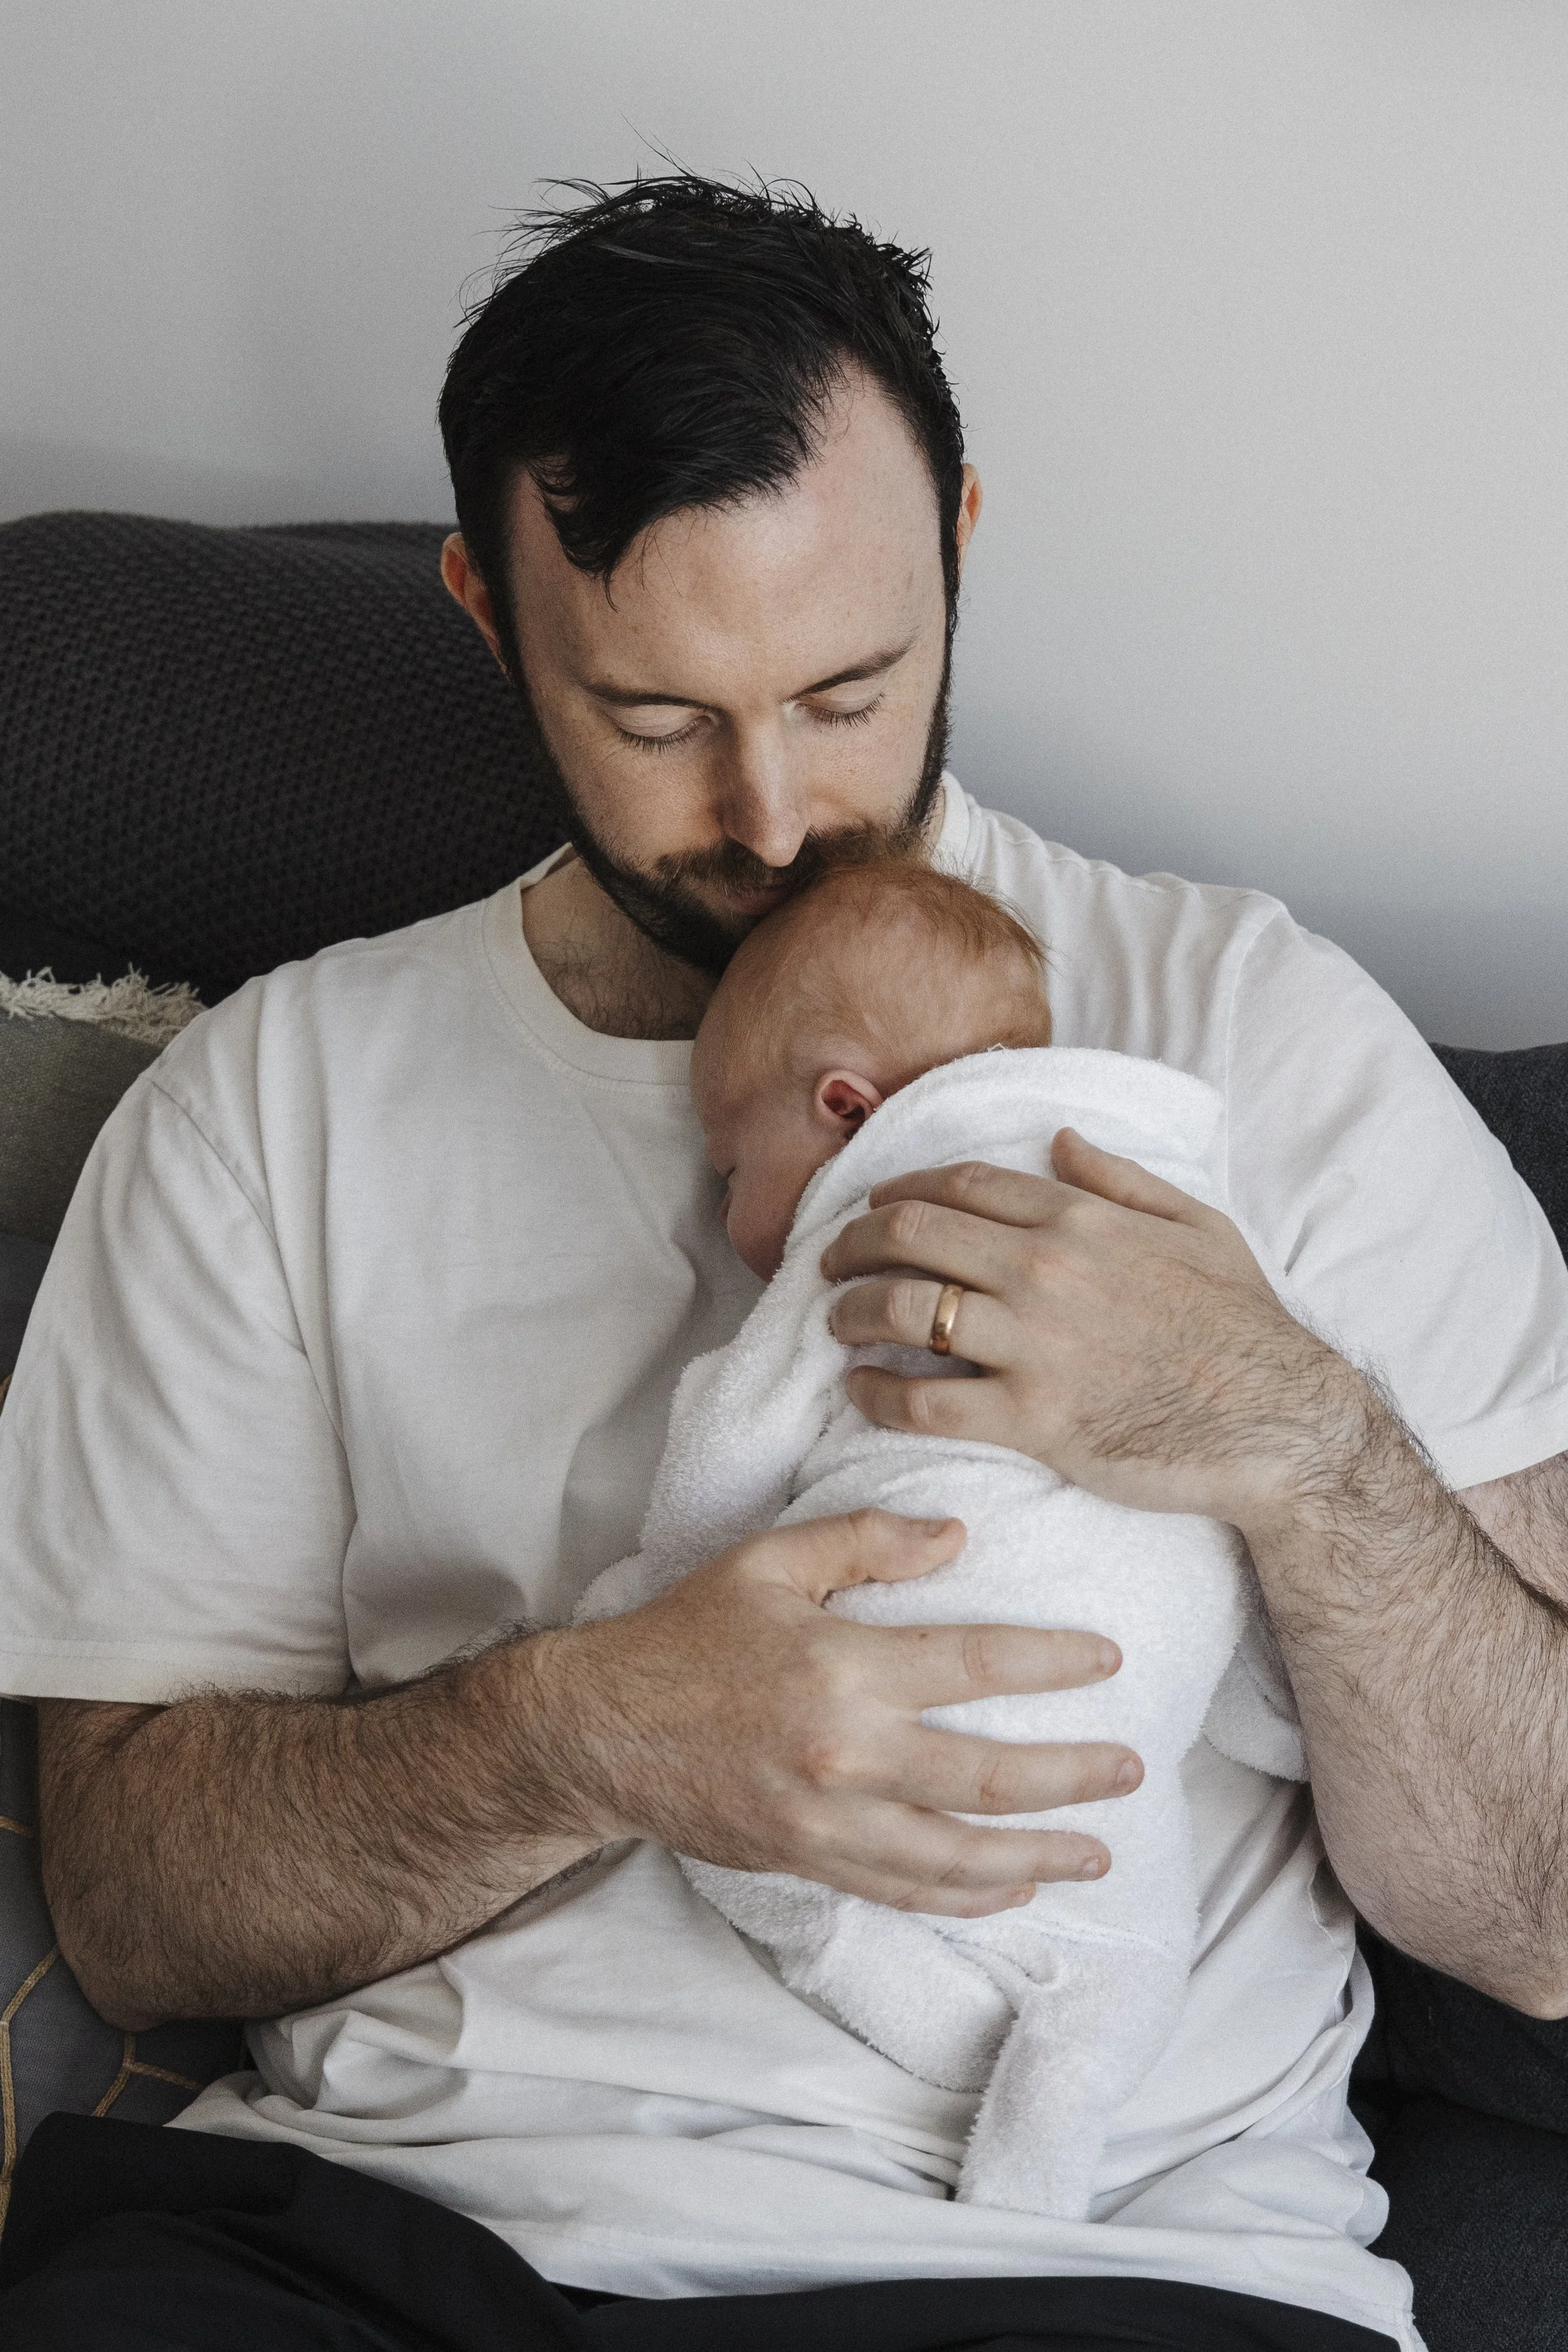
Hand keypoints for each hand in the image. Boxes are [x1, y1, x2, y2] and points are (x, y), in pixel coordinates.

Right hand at [525, 1509, 1139, 1916]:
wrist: (598, 1729)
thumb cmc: (685, 1635)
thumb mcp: (769, 1562)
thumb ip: (867, 1542)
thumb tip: (958, 1536)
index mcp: (843, 1668)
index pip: (977, 1666)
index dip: (1052, 1662)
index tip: (1108, 1659)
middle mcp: (846, 1755)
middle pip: (988, 1778)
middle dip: (1072, 1777)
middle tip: (1134, 1770)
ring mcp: (828, 1822)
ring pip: (958, 1854)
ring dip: (1038, 1854)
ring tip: (1099, 1853)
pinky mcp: (809, 1862)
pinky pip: (906, 1891)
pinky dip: (967, 1895)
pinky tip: (1012, 1887)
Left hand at [821, 1130, 1363, 1532]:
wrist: (1280, 1423)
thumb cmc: (1245, 1328)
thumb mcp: (1199, 1227)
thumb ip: (1123, 1178)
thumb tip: (1061, 1138)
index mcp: (1081, 1219)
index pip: (960, 1185)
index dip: (898, 1191)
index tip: (870, 1207)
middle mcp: (1045, 1270)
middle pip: (912, 1236)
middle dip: (853, 1243)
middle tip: (828, 1262)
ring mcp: (1035, 1344)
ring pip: (905, 1310)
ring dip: (851, 1312)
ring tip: (834, 1323)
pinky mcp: (1033, 1418)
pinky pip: (925, 1400)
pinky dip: (876, 1393)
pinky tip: (859, 1390)